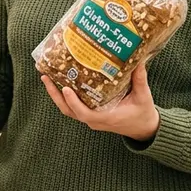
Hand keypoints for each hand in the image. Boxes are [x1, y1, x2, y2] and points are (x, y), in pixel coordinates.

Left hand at [41, 63, 159, 141]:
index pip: (83, 113)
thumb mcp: (144, 97)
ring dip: (56, 95)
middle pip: (69, 111)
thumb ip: (140, 79)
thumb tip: (138, 60)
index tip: (65, 88)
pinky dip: (65, 97)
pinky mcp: (91, 115)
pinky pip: (74, 107)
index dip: (73, 102)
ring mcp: (91, 119)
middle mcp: (95, 120)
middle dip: (55, 95)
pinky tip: (61, 82)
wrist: (144, 129)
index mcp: (106, 118)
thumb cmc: (143, 113)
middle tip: (45, 77)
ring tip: (47, 78)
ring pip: (69, 110)